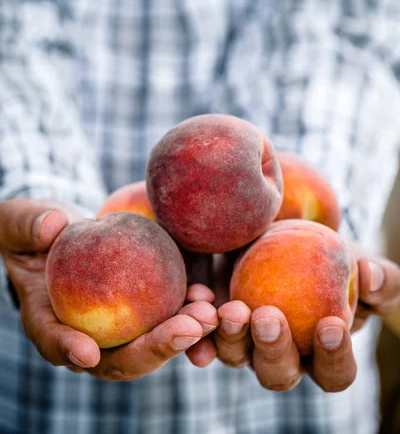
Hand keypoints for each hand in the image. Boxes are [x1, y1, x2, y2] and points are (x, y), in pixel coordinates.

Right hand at [0, 199, 217, 379]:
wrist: (64, 234)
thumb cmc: (34, 232)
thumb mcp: (21, 223)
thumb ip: (29, 225)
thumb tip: (52, 227)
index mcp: (48, 321)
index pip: (54, 341)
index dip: (68, 349)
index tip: (87, 351)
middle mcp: (87, 335)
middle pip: (118, 357)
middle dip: (154, 348)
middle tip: (186, 330)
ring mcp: (119, 327)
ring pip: (150, 343)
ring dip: (182, 336)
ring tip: (208, 316)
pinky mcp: (143, 310)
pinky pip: (167, 317)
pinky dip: (188, 312)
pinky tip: (208, 296)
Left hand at [187, 246, 399, 392]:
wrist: (289, 239)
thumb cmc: (334, 258)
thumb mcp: (362, 263)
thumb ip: (378, 277)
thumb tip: (370, 277)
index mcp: (322, 354)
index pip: (334, 373)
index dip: (334, 358)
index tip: (332, 324)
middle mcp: (281, 357)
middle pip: (277, 374)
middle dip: (272, 350)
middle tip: (268, 317)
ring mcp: (245, 342)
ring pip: (235, 355)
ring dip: (230, 337)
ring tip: (230, 309)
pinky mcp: (216, 321)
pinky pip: (202, 329)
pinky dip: (197, 320)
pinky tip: (198, 300)